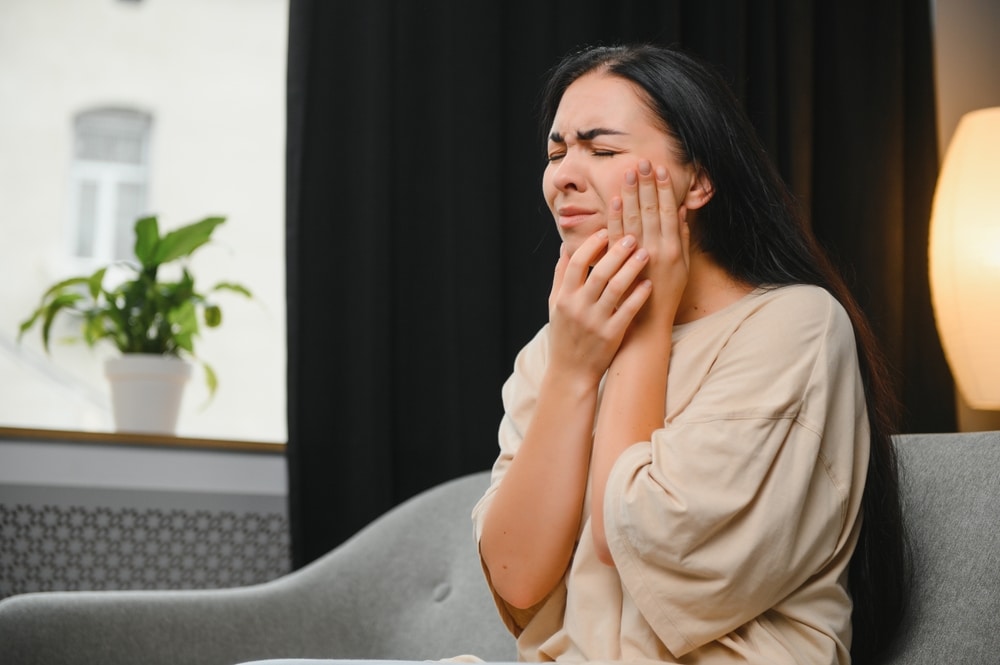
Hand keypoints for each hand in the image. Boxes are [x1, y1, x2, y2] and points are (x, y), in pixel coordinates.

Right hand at [546, 229, 651, 381]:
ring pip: (615, 289)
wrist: (571, 372)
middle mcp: (577, 308)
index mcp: (563, 298)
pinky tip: (649, 282)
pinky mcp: (611, 335)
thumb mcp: (554, 305)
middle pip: (598, 272)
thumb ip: (559, 276)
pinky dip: (638, 295)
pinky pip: (627, 310)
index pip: (576, 263)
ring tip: (645, 253)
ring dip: (631, 269)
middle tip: (632, 236)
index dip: (591, 245)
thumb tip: (564, 248)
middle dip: (616, 252)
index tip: (606, 231)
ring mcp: (594, 322)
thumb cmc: (564, 335)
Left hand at [608, 160, 690, 332]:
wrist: (647, 322)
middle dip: (646, 185)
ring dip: (631, 194)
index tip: (660, 169)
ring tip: (628, 172)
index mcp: (673, 248)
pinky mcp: (621, 265)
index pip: (669, 211)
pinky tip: (614, 200)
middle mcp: (657, 250)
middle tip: (642, 162)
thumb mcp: (682, 267)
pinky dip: (615, 217)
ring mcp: (638, 257)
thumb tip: (682, 210)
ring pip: (634, 219)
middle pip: (651, 210)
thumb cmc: (666, 294)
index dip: (664, 189)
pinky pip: (617, 236)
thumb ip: (682, 238)